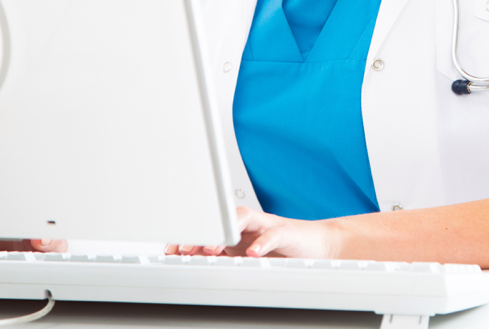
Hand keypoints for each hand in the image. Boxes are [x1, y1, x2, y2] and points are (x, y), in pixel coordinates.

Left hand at [164, 206, 341, 258]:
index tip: (171, 249)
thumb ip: (228, 261)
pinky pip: (273, 234)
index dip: (192, 237)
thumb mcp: (250, 260)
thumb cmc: (282, 252)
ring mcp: (267, 225)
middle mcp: (250, 225)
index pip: (212, 229)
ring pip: (244, 219)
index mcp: (239, 232)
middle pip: (222, 220)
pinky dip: (262, 243)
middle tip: (184, 248)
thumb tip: (199, 269)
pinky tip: (252, 253)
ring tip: (212, 248)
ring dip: (226, 232)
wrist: (317, 246)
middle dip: (202, 234)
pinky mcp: (287, 232)